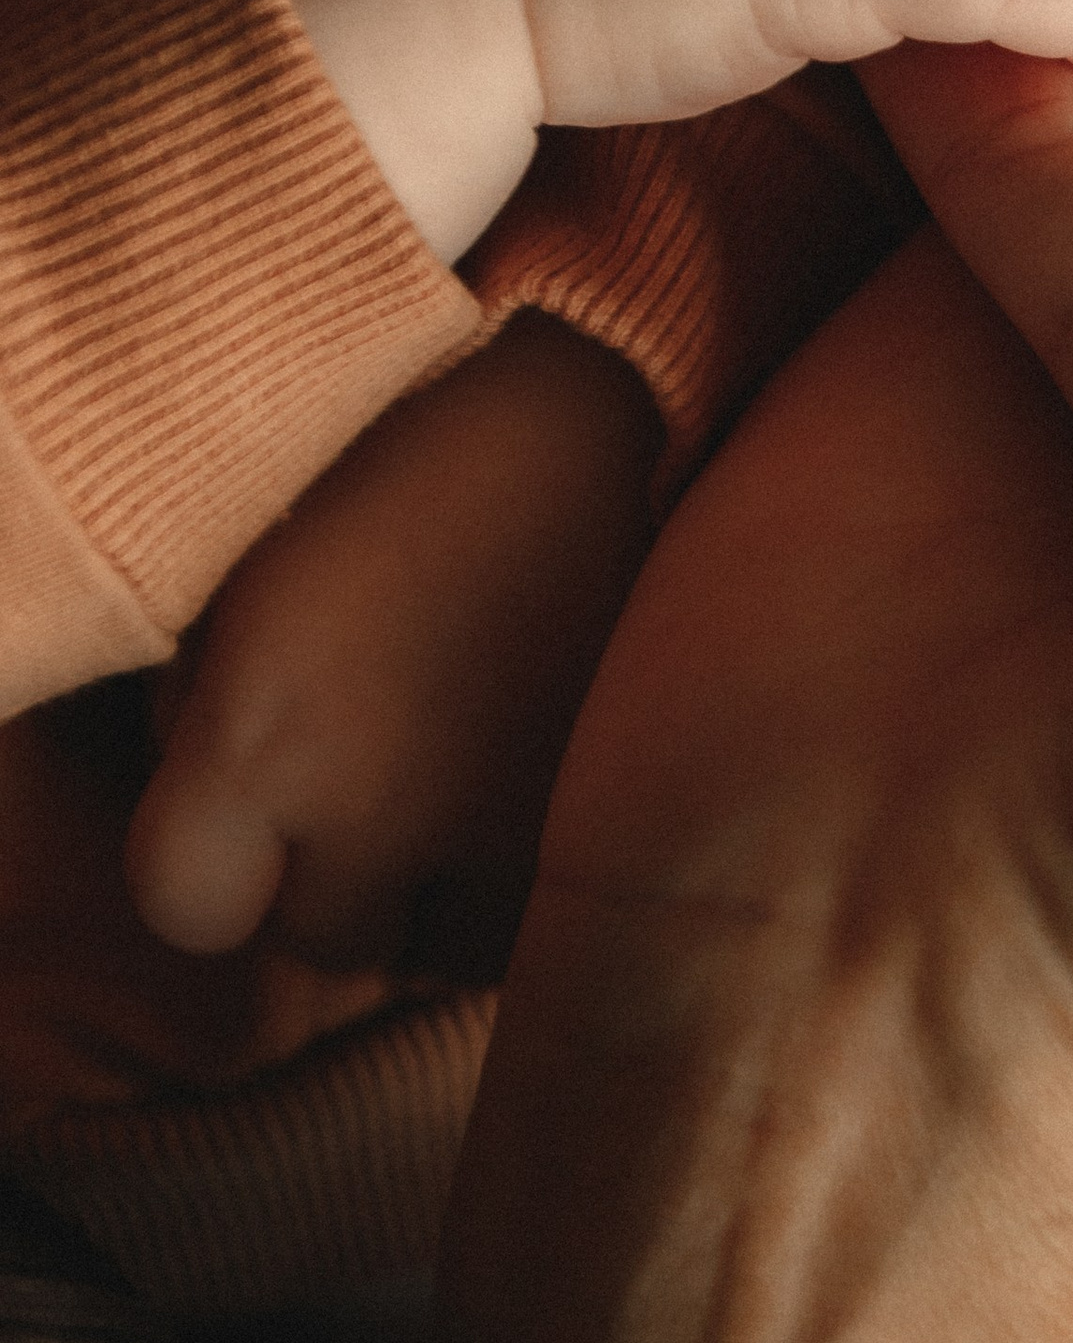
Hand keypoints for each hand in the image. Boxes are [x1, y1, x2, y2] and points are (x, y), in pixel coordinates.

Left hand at [125, 314, 660, 972]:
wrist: (600, 400)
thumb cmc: (402, 458)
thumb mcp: (247, 574)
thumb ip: (208, 710)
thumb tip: (217, 812)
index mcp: (263, 735)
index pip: (190, 905)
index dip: (213, 862)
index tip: (247, 802)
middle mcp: (379, 811)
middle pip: (325, 935)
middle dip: (339, 870)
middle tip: (379, 765)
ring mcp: (508, 833)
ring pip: (444, 943)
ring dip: (442, 886)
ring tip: (468, 770)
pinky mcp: (613, 827)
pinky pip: (546, 912)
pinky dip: (536, 870)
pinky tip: (539, 774)